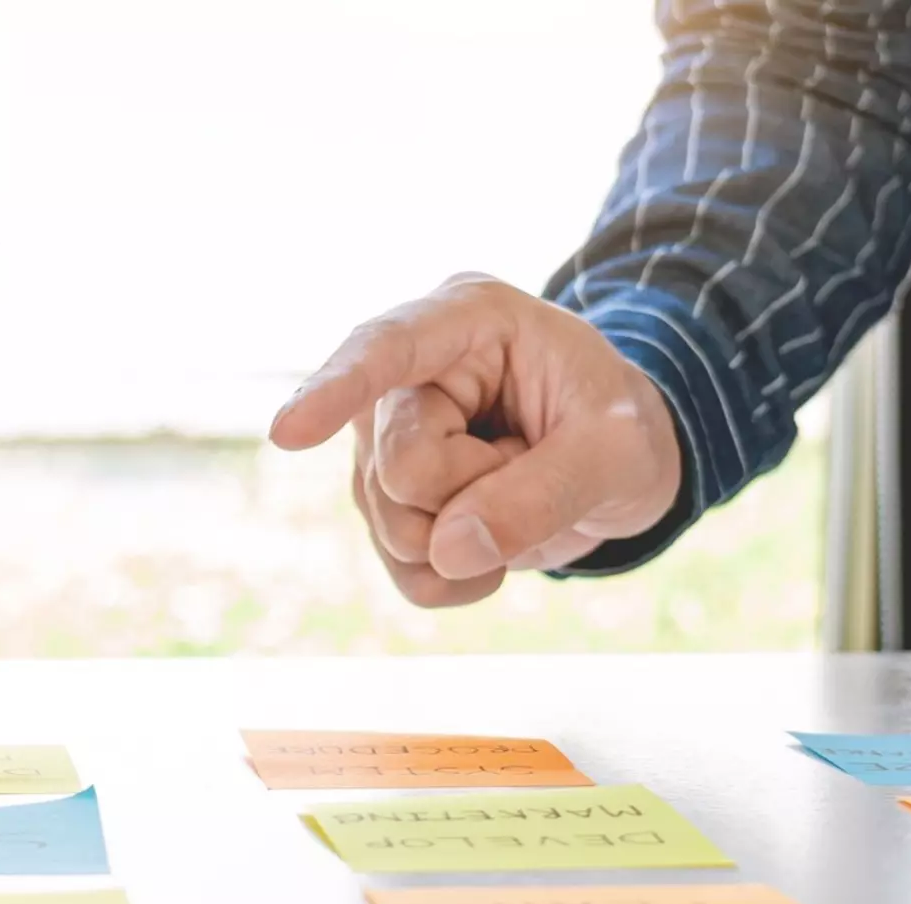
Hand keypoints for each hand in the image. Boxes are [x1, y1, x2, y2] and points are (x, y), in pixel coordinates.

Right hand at [268, 274, 681, 606]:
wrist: (614, 461)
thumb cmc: (619, 427)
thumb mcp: (619, 451)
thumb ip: (545, 493)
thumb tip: (446, 549)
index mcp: (469, 320)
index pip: (388, 349)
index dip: (337, 389)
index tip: (290, 433)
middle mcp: (410, 373)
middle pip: (400, 468)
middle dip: (475, 494)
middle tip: (531, 463)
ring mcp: (384, 437)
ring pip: (393, 523)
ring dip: (472, 535)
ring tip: (516, 491)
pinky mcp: (382, 497)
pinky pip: (402, 568)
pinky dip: (455, 577)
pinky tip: (492, 549)